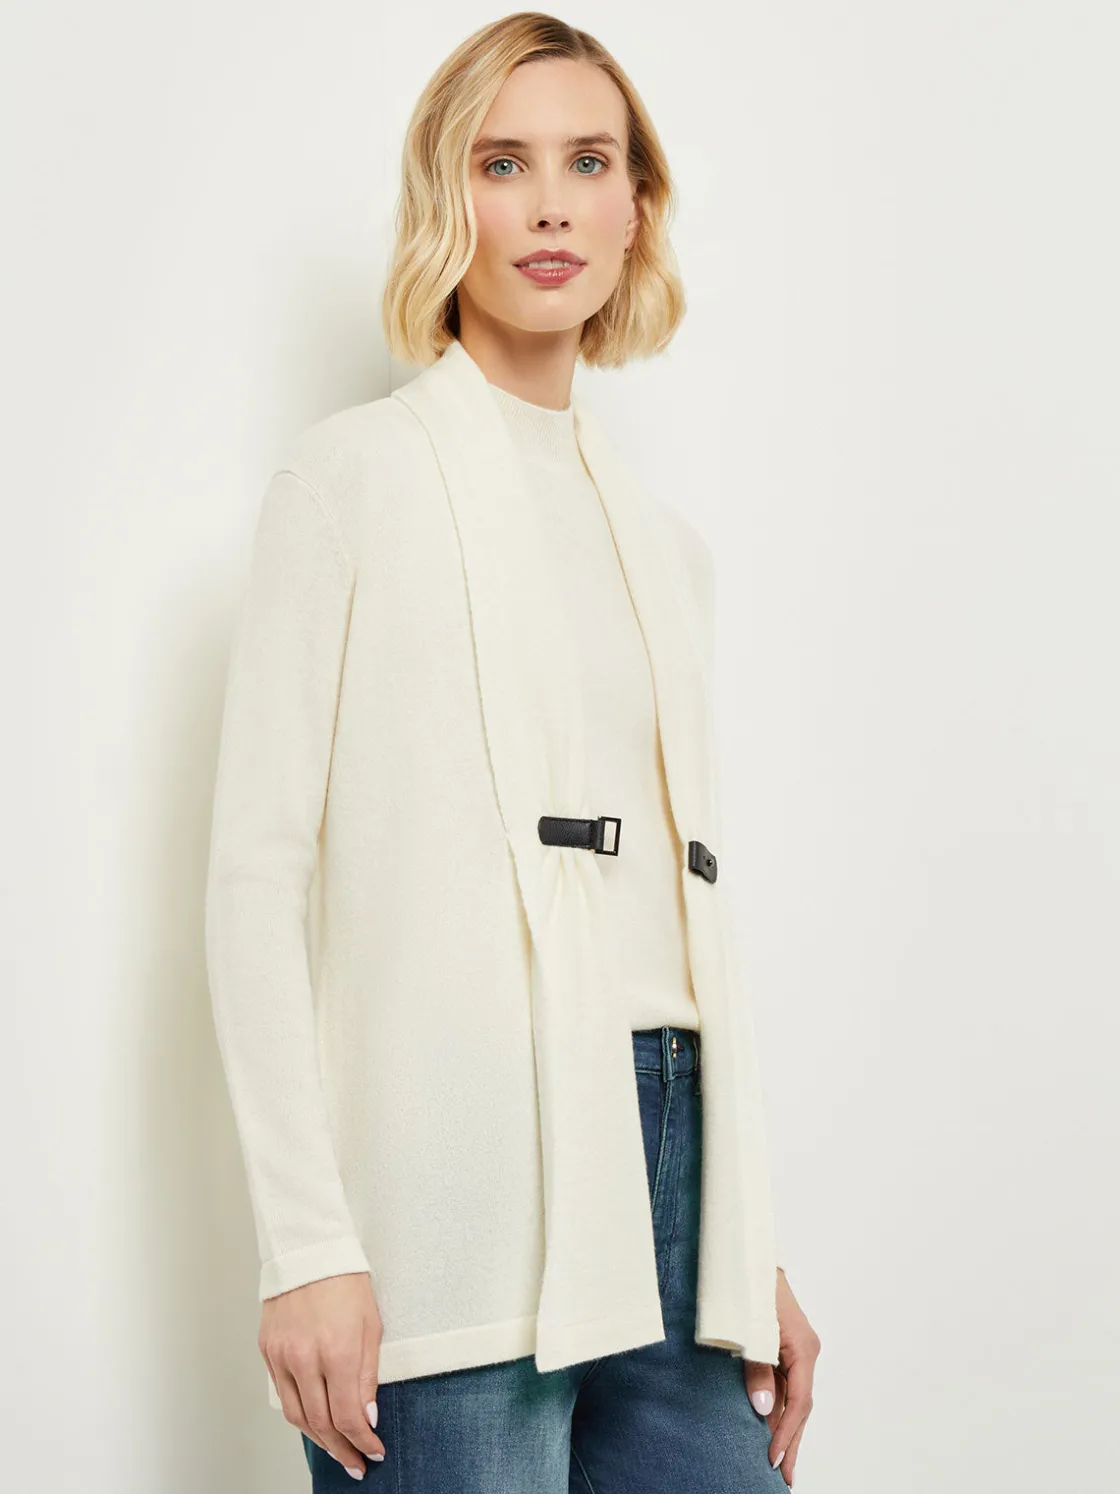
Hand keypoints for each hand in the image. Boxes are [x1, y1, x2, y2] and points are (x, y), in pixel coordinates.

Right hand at [259, 1272, 386, 1476]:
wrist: (308, 1249)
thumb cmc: (346, 1280)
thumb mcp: (372, 1324)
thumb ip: (369, 1374)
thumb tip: (367, 1417)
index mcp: (337, 1350)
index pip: (348, 1416)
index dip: (362, 1441)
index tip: (373, 1452)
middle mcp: (305, 1358)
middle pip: (321, 1422)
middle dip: (342, 1449)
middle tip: (356, 1464)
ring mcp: (282, 1355)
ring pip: (297, 1416)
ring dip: (318, 1439)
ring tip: (336, 1450)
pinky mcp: (267, 1350)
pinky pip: (282, 1394)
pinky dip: (299, 1413)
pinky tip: (313, 1420)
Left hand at [742, 1268, 819, 1486]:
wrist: (748, 1256)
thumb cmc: (750, 1285)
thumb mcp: (751, 1327)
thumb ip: (758, 1368)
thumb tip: (765, 1409)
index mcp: (803, 1348)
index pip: (799, 1401)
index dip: (787, 1433)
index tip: (774, 1460)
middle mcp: (805, 1352)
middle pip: (801, 1406)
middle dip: (793, 1443)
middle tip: (786, 1478)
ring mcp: (797, 1350)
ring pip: (795, 1398)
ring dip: (787, 1430)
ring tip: (781, 1463)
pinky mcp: (785, 1347)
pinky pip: (786, 1386)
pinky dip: (779, 1410)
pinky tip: (772, 1428)